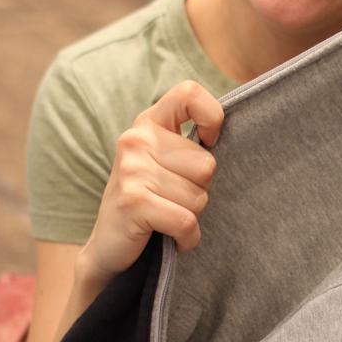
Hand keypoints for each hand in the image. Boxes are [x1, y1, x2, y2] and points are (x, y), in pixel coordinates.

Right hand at [77, 81, 223, 287]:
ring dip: (191, 216)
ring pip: (199, 197)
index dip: (211, 116)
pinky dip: (187, 238)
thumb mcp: (164, 162)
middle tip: (172, 200)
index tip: (209, 142)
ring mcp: (131, 170)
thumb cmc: (148, 201)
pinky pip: (186, 221)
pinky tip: (172, 239)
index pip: (188, 93)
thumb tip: (233, 139)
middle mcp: (136, 140)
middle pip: (207, 164)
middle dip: (200, 191)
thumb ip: (190, 145)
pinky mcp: (133, 202)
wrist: (108, 247)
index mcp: (148, 123)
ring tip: (166, 217)